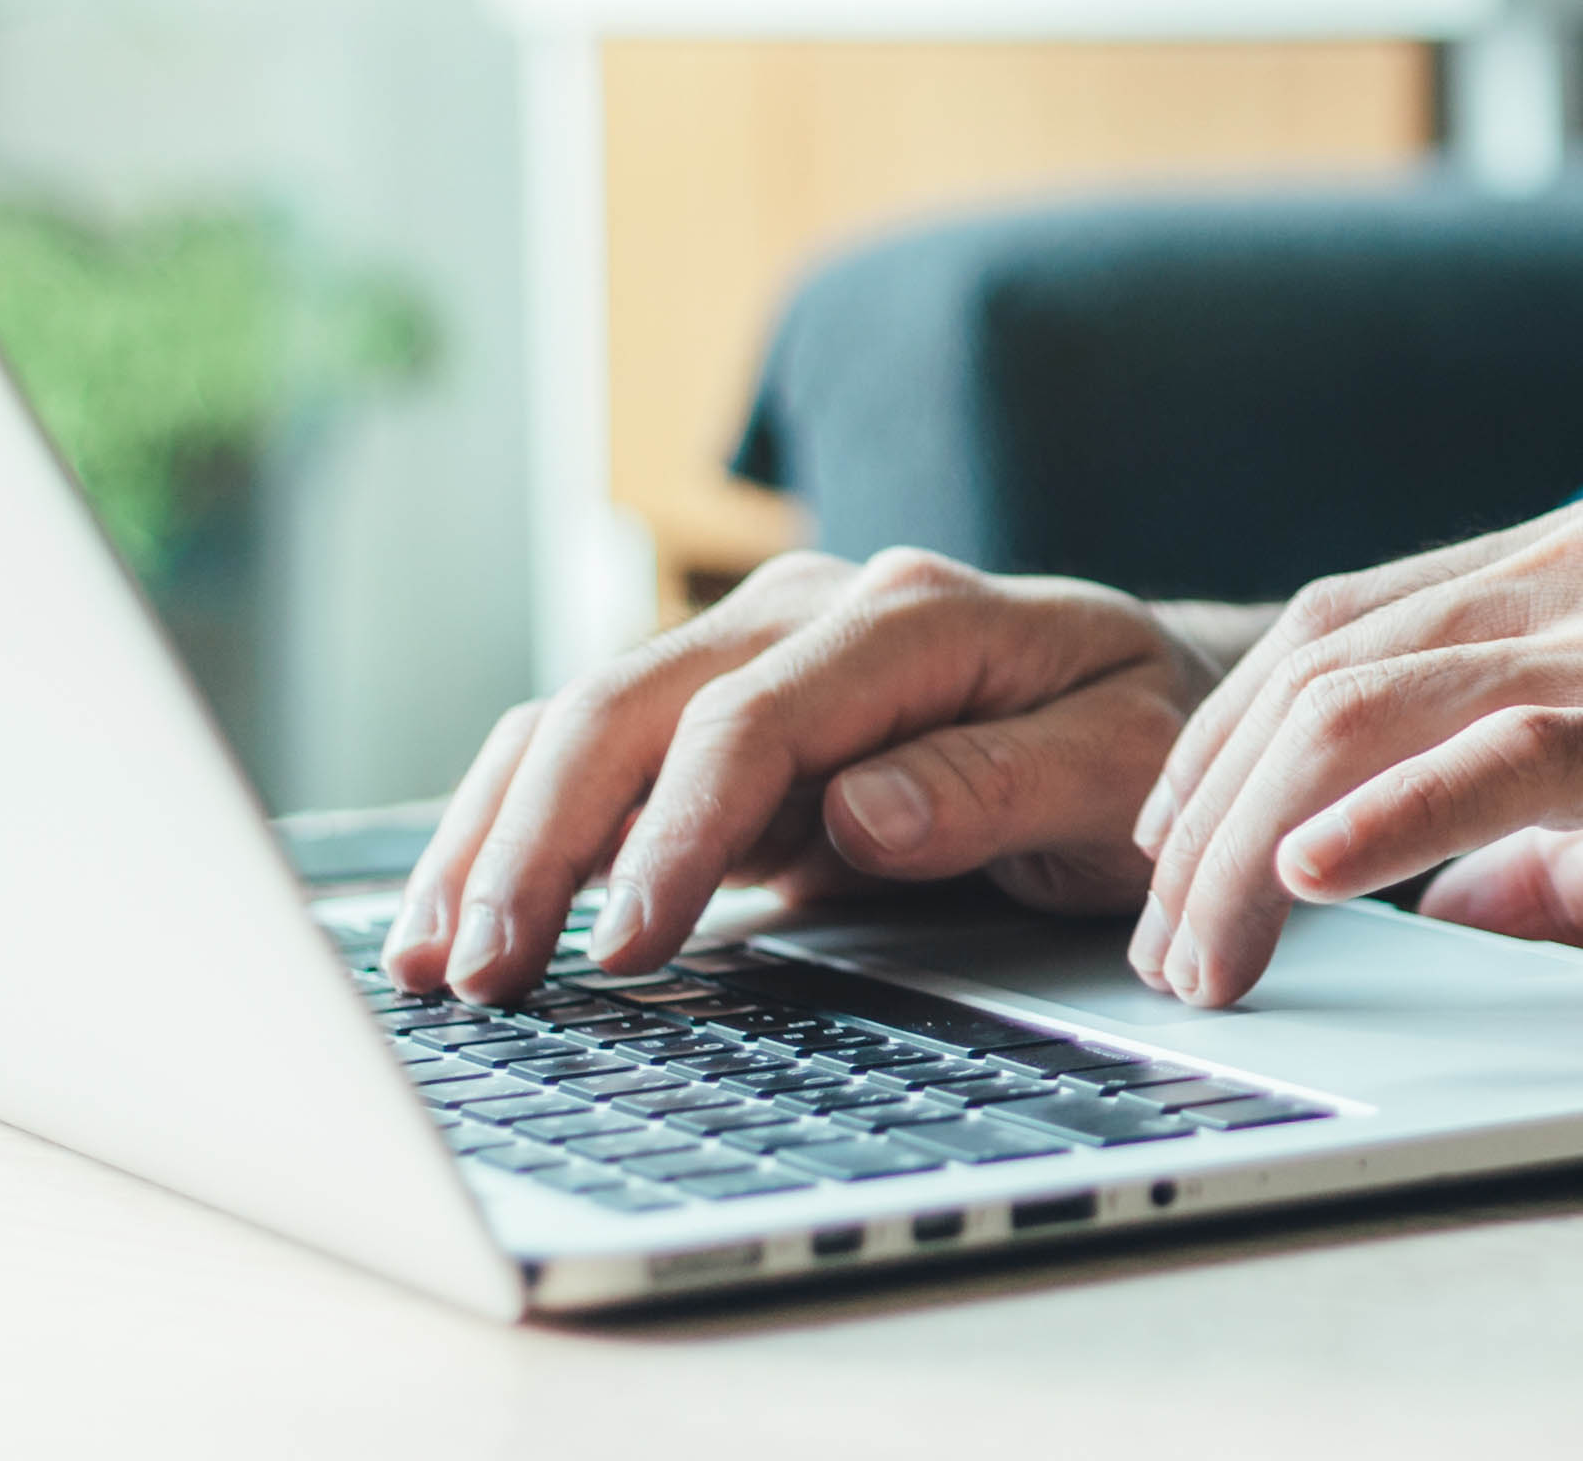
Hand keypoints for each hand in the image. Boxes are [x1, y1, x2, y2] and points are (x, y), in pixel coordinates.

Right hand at [382, 549, 1219, 1003]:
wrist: (1152, 696)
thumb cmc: (1145, 739)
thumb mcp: (1122, 767)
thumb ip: (998, 783)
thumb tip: (858, 811)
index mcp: (912, 617)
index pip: (756, 716)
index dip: (678, 830)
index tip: (625, 942)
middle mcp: (811, 610)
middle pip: (632, 702)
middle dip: (541, 838)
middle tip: (481, 970)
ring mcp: (753, 651)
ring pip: (584, 721)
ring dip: (497, 834)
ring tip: (430, 956)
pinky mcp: (719, 711)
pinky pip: (596, 755)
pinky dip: (517, 826)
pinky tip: (459, 913)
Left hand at [1128, 497, 1582, 1007]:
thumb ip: (1564, 841)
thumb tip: (1454, 902)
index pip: (1347, 624)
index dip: (1230, 735)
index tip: (1180, 845)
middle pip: (1322, 658)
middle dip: (1204, 800)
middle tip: (1162, 929)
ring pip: (1371, 701)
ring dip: (1252, 837)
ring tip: (1207, 944)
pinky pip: (1498, 752)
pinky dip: (1382, 817)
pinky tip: (1310, 880)